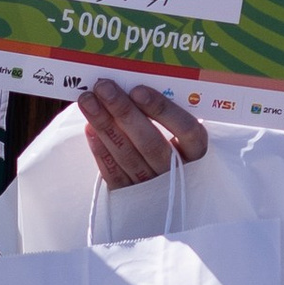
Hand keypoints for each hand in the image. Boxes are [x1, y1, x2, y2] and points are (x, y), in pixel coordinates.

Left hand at [80, 77, 209, 189]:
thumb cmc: (174, 151)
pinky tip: (89, 127)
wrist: (165, 199)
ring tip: (88, 100)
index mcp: (196, 153)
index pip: (187, 131)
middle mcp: (177, 173)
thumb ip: (167, 117)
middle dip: (124, 112)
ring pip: (127, 155)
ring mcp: (153, 188)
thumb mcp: (181, 137)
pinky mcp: (130, 198)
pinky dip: (100, 150)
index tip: (138, 90)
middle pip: (150, 142)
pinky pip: (113, 174)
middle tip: (103, 87)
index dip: (163, 110)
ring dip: (105, 125)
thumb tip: (134, 86)